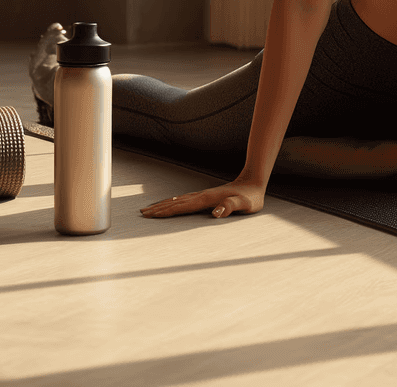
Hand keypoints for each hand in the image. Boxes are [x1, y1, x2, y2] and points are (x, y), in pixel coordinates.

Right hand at [140, 179, 265, 218]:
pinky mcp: (206, 196)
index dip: (167, 211)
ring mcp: (203, 195)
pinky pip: (184, 200)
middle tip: (142, 213)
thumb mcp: (245, 204)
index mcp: (207, 199)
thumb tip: (216, 213)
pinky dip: (173, 202)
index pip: (182, 206)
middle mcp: (202, 195)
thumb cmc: (251, 197)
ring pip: (178, 199)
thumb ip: (231, 206)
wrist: (253, 182)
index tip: (152, 215)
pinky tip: (170, 203)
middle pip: (176, 202)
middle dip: (159, 208)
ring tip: (149, 208)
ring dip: (163, 204)